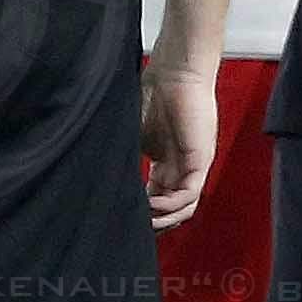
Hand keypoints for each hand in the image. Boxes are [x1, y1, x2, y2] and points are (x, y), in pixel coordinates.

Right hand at [139, 59, 218, 229]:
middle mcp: (182, 166)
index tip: (126, 219)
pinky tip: (153, 206)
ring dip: (164, 220)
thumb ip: (126, 157)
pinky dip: (171, 206)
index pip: (158, 197)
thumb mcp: (134, 133)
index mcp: (167, 161)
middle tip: (135, 230)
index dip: (144, 212)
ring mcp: (193, 165)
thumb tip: (101, 177)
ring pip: (184, 207)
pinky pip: (189, 194)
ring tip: (144, 222)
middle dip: (154, 223)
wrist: (174, 71)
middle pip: (173, 208)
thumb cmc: (154, 92)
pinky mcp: (200, 160)